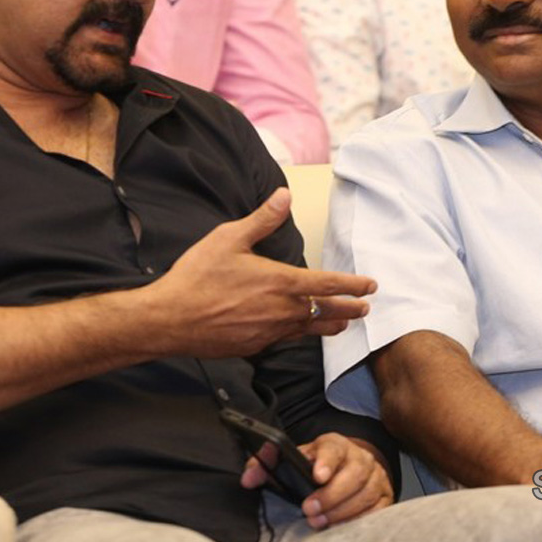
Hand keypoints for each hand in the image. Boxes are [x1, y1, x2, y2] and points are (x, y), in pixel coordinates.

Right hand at [152, 188, 376, 356]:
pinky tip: (298, 331)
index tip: (370, 286)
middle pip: (327, 312)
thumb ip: (262, 219)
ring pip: (309, 330)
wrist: (170, 320)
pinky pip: (285, 339)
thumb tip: (284, 195)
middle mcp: (281, 311)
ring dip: (330, 326)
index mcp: (280, 282)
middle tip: (366, 309)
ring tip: (343, 324)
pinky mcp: (254, 346)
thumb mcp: (229, 238)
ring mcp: (269, 332)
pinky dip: (299, 334)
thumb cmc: (197, 277)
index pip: (328, 284)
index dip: (353, 285)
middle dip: (350, 310)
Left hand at [241, 433, 393, 528]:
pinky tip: (342, 527)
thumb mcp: (293, 459)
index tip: (316, 476)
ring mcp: (376, 476)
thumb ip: (267, 464)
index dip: (326, 461)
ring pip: (366, 492)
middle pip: (354, 473)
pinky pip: (378, 509)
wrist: (349, 468)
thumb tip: (248, 479)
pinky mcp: (384, 495)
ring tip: (319, 523)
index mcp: (335, 445)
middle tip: (309, 511)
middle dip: (331, 495)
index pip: (333, 448)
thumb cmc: (316, 467)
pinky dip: (360, 519)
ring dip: (342, 511)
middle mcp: (359, 457)